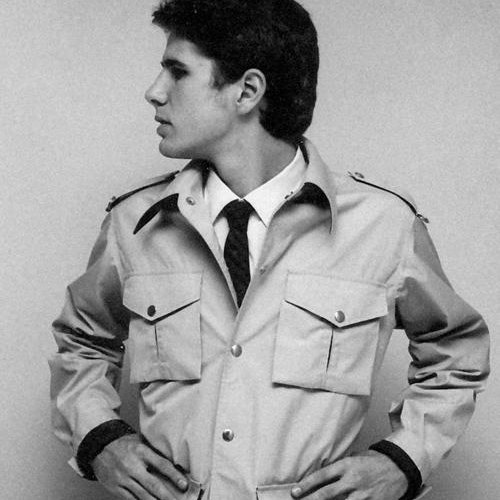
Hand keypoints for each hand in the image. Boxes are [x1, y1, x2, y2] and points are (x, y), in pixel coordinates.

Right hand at [92, 434, 188, 499]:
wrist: (100, 445)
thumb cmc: (125, 443)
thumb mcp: (141, 441)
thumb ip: (154, 452)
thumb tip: (174, 463)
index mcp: (142, 451)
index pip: (162, 464)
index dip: (174, 475)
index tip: (184, 485)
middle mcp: (133, 465)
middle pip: (153, 484)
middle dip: (167, 496)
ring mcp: (123, 478)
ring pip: (142, 495)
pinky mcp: (115, 487)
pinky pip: (130, 499)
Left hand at [290, 450, 407, 499]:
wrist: (399, 467)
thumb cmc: (375, 461)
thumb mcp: (355, 457)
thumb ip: (340, 468)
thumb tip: (323, 475)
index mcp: (347, 465)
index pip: (322, 476)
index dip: (306, 484)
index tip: (295, 492)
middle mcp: (353, 479)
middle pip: (327, 493)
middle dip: (311, 499)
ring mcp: (364, 494)